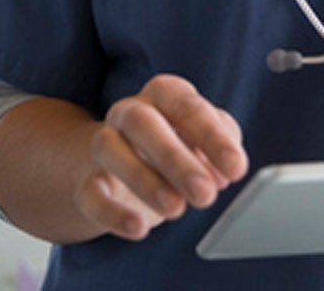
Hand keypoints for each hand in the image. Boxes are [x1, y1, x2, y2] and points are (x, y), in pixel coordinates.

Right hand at [76, 74, 247, 240]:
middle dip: (175, 158)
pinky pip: (91, 194)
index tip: (236, 168)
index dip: (212, 136)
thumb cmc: (177, 148)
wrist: (123, 168)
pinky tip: (138, 228)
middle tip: (205, 193)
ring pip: (111, 150)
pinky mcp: (87, 183)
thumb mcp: (205, 140)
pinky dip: (113, 213)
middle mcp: (128, 113)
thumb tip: (223, 173)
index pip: (186, 105)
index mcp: (163, 95)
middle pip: (142, 122)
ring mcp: (104, 145)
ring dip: (144, 181)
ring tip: (176, 210)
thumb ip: (221, 147)